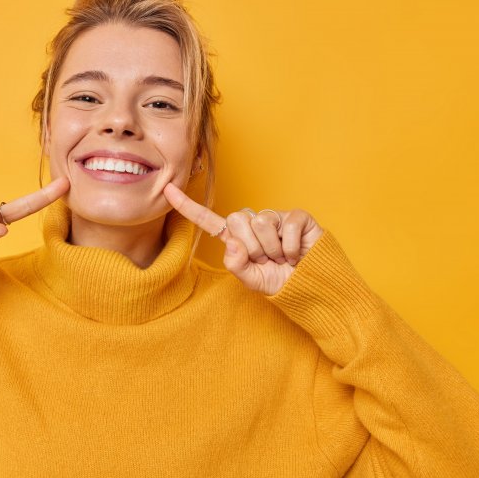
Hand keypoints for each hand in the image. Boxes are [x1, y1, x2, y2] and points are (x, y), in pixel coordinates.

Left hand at [163, 183, 322, 294]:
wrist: (311, 288)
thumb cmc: (280, 282)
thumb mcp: (252, 280)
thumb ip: (236, 265)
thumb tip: (232, 243)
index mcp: (236, 238)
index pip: (208, 220)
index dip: (187, 206)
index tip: (167, 189)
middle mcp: (253, 223)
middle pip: (237, 219)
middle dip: (252, 247)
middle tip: (267, 260)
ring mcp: (275, 218)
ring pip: (260, 222)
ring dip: (272, 249)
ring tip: (282, 257)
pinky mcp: (297, 217)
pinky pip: (286, 225)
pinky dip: (291, 247)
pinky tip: (296, 254)